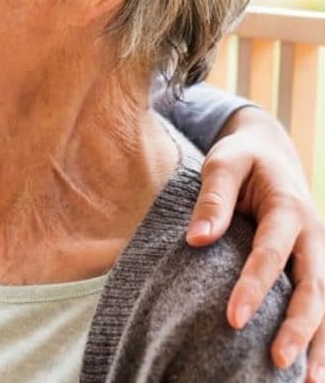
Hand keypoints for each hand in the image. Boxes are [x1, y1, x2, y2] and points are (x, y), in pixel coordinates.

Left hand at [186, 105, 324, 379]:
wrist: (271, 148)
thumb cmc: (241, 157)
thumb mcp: (223, 163)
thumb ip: (212, 200)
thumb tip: (196, 240)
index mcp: (288, 207)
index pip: (271, 253)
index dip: (254, 287)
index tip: (234, 318)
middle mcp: (311, 234)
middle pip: (312, 286)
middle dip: (297, 326)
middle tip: (277, 360)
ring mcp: (317, 251)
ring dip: (319, 342)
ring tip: (308, 382)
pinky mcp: (312, 263)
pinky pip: (321, 301)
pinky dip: (321, 334)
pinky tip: (311, 368)